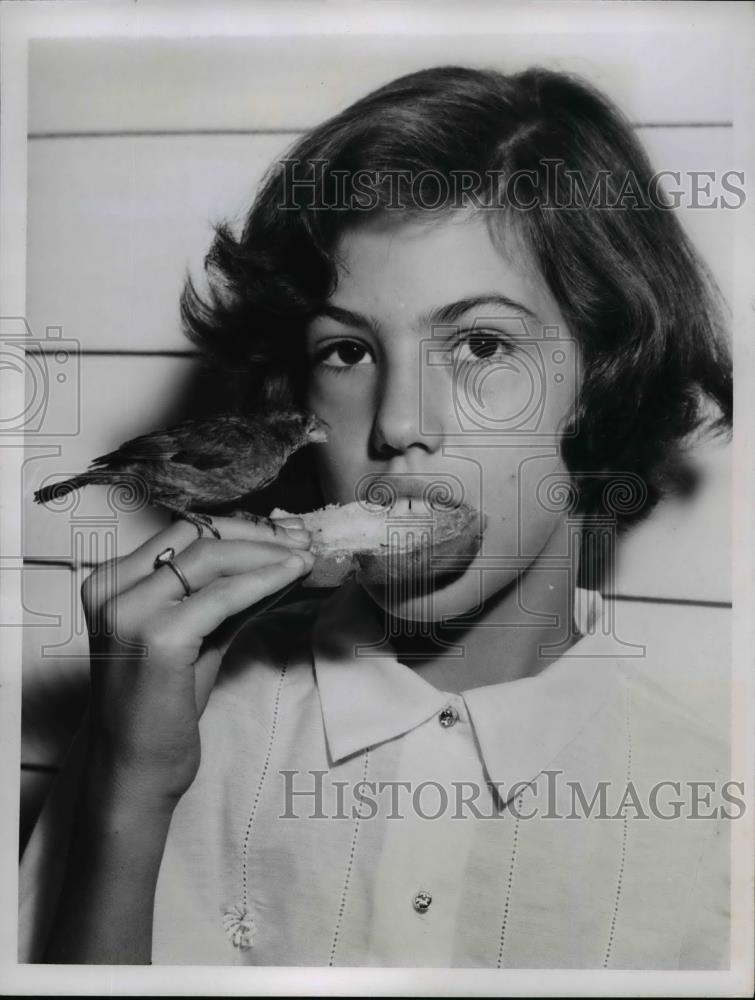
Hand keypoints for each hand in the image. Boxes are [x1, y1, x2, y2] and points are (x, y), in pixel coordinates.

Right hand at [80, 514, 312, 807]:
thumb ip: (227, 594)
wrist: (135, 768)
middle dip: (258, 533)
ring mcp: (130, 610)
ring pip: (213, 556)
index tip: (283, 532)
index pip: (184, 531)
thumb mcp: (196, 635)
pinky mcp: (158, 637)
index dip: (240, 527)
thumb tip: (282, 559)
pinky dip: (264, 579)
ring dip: (268, 553)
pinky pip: (224, 595)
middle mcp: (111, 587)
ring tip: (306, 556)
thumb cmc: (163, 706)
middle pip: (198, 534)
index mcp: (111, 580)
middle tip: (303, 540)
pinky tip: (294, 575)